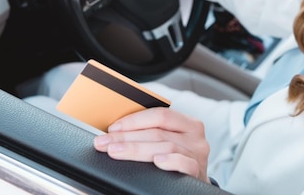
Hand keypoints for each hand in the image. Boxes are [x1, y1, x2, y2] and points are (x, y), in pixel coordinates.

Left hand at [94, 107, 210, 183]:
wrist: (192, 188)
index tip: (112, 128)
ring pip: (165, 146)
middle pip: (158, 131)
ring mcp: (197, 154)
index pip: (160, 115)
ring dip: (136, 149)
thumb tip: (117, 129)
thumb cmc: (175, 160)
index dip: (134, 120)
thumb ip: (152, 132)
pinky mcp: (198, 171)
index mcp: (188, 123)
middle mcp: (195, 136)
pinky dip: (169, 160)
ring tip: (116, 151)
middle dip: (127, 136)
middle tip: (104, 142)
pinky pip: (184, 163)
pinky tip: (156, 161)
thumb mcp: (168, 142)